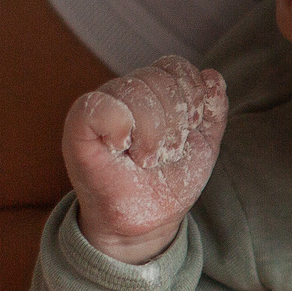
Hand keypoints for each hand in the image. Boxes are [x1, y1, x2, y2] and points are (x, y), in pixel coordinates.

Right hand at [62, 57, 226, 263]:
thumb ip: (212, 110)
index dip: (191, 95)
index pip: (175, 67)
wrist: (146, 223)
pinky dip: (120, 127)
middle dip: (175, 122)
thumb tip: (213, 76)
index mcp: (151, 90)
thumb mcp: (203, 144)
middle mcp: (123, 92)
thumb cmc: (167, 182)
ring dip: (153, 133)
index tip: (189, 130)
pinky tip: (122, 148)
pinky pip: (99, 107)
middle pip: (158, 77)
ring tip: (147, 159)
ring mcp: (99, 109)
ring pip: (134, 91)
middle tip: (165, 153)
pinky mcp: (78, 129)